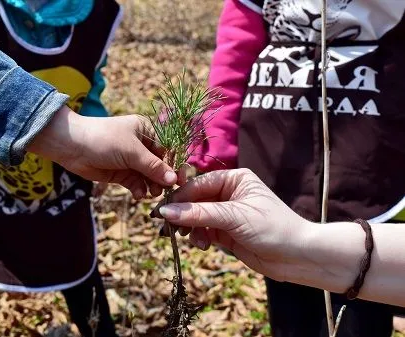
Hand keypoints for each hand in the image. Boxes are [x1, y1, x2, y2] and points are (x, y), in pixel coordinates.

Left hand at [27, 106, 177, 198]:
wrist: (71, 146)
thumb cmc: (104, 139)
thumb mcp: (132, 152)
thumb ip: (154, 167)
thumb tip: (174, 180)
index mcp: (147, 131)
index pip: (168, 149)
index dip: (175, 165)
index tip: (181, 180)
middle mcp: (141, 145)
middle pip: (160, 165)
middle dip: (162, 179)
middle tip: (163, 192)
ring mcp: (131, 160)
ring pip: (149, 177)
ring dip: (151, 187)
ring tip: (151, 195)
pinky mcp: (122, 173)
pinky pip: (137, 183)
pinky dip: (139, 190)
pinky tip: (138, 195)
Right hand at [152, 169, 310, 281]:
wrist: (297, 257)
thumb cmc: (272, 228)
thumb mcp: (234, 217)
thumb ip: (199, 214)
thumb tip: (165, 211)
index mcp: (234, 179)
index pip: (199, 184)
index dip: (180, 196)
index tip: (162, 210)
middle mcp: (229, 193)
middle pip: (195, 200)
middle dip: (183, 214)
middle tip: (168, 228)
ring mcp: (227, 213)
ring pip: (197, 217)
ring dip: (191, 228)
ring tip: (192, 240)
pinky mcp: (226, 232)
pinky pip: (203, 231)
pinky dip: (199, 238)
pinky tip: (203, 246)